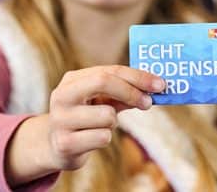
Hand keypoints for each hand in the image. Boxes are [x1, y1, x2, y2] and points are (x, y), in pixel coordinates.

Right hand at [5, 66, 164, 184]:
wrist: (56, 147)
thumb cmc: (86, 118)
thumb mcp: (102, 101)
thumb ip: (124, 92)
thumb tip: (155, 88)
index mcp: (72, 80)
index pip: (110, 70)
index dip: (137, 76)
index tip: (160, 84)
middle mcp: (62, 96)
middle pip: (104, 82)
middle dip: (132, 92)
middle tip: (148, 102)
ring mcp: (61, 120)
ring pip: (107, 115)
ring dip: (113, 122)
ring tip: (101, 126)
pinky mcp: (65, 144)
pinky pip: (102, 137)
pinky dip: (105, 138)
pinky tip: (92, 140)